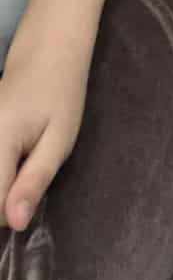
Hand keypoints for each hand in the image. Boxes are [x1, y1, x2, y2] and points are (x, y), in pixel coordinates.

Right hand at [0, 44, 88, 230]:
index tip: (29, 199)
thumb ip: (35, 181)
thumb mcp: (59, 139)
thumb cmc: (60, 94)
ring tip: (17, 167)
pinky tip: (8, 161)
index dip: (10, 214)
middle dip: (0, 203)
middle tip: (25, 177)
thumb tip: (15, 224)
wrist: (45, 54)